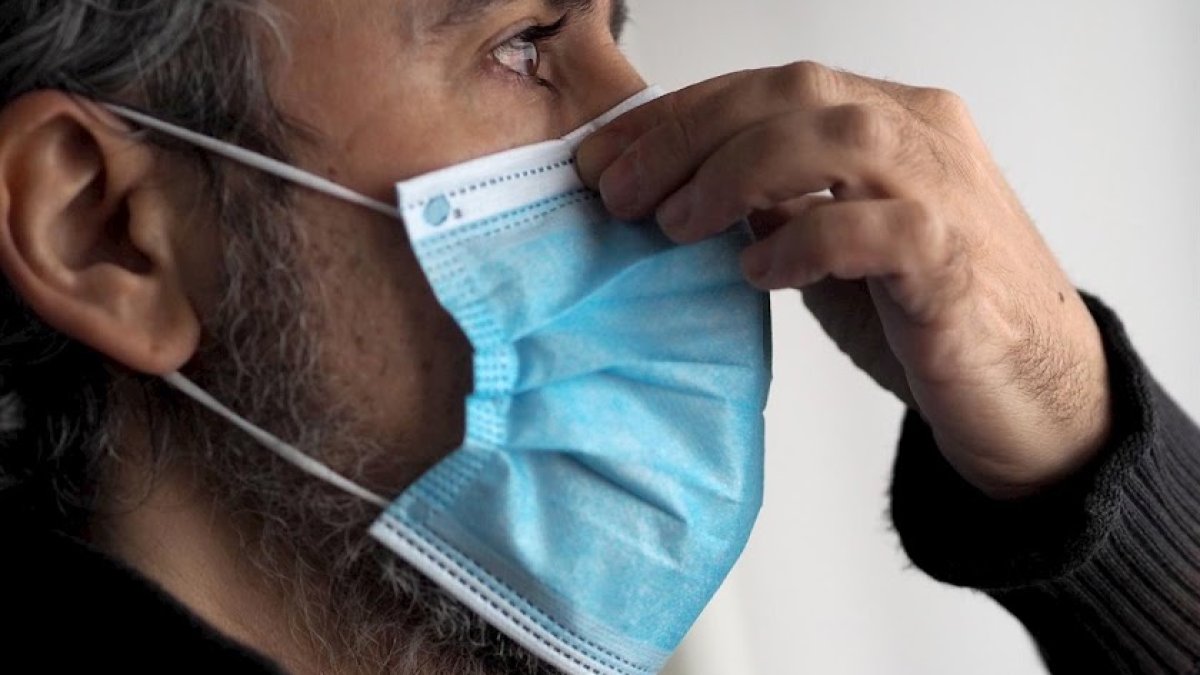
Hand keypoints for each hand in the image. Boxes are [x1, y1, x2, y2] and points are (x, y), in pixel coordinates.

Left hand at [577, 63, 1111, 499]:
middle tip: (620, 193)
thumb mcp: (835, 243)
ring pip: (835, 137)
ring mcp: (947, 193)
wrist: (1034, 396)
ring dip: (735, 174)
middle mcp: (922, 135)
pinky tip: (758, 271)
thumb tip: (681, 185)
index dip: (678, 115)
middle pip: (794, 92)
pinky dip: (804, 241)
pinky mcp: (956, 264)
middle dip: (688, 136)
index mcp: (890, 119)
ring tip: (676, 226)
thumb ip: (779, 201)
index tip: (605, 158)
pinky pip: (876, 227)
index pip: (770, 86)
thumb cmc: (927, 314)